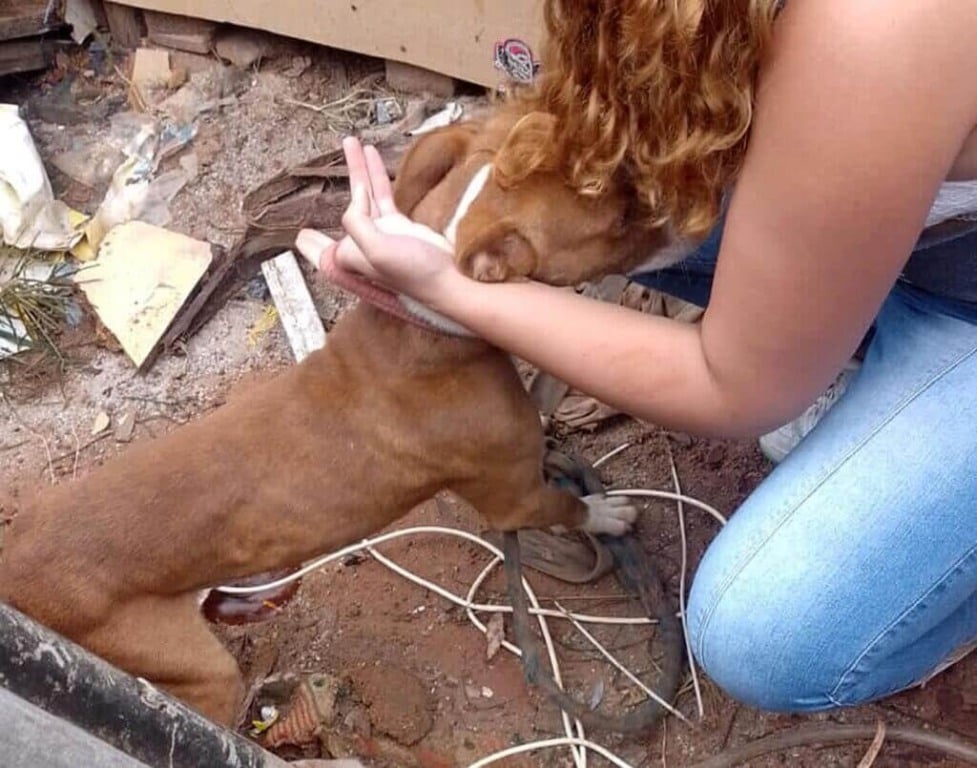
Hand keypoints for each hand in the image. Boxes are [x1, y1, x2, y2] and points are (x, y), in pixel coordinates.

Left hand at [295, 137, 459, 303]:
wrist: (450, 282)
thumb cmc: (415, 275)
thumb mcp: (377, 251)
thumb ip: (358, 222)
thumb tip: (356, 195)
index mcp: (349, 257)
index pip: (321, 247)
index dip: (311, 240)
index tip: (302, 233)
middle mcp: (361, 246)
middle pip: (345, 208)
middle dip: (342, 178)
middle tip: (341, 150)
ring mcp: (381, 233)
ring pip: (365, 195)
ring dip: (360, 170)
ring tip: (354, 143)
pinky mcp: (398, 226)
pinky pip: (383, 196)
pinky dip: (377, 177)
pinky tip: (374, 158)